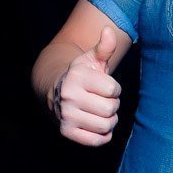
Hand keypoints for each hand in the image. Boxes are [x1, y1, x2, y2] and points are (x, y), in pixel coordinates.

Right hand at [55, 27, 122, 145]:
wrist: (57, 92)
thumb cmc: (81, 75)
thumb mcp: (92, 59)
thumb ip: (104, 47)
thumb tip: (108, 31)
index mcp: (77, 76)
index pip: (114, 90)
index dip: (114, 89)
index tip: (105, 87)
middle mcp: (69, 96)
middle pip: (111, 109)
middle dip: (112, 105)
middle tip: (102, 100)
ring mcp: (66, 115)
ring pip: (106, 125)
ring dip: (109, 121)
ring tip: (100, 112)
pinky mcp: (66, 131)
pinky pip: (96, 141)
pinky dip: (102, 136)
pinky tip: (97, 125)